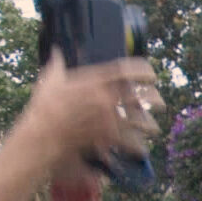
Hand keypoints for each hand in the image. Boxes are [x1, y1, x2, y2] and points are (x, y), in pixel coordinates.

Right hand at [24, 54, 162, 174]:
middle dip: (154, 99)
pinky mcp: (108, 137)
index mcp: (93, 80)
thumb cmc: (44, 106)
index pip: (125, 70)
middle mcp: (106, 97)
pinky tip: (142, 148)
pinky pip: (130, 142)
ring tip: (153, 127)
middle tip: (160, 102)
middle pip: (140, 95)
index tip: (152, 74)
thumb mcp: (50, 79)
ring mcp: (109, 117)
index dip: (143, 70)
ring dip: (149, 125)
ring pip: (140, 120)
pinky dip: (137, 146)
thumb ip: (57, 64)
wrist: (42, 133)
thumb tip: (57, 51)